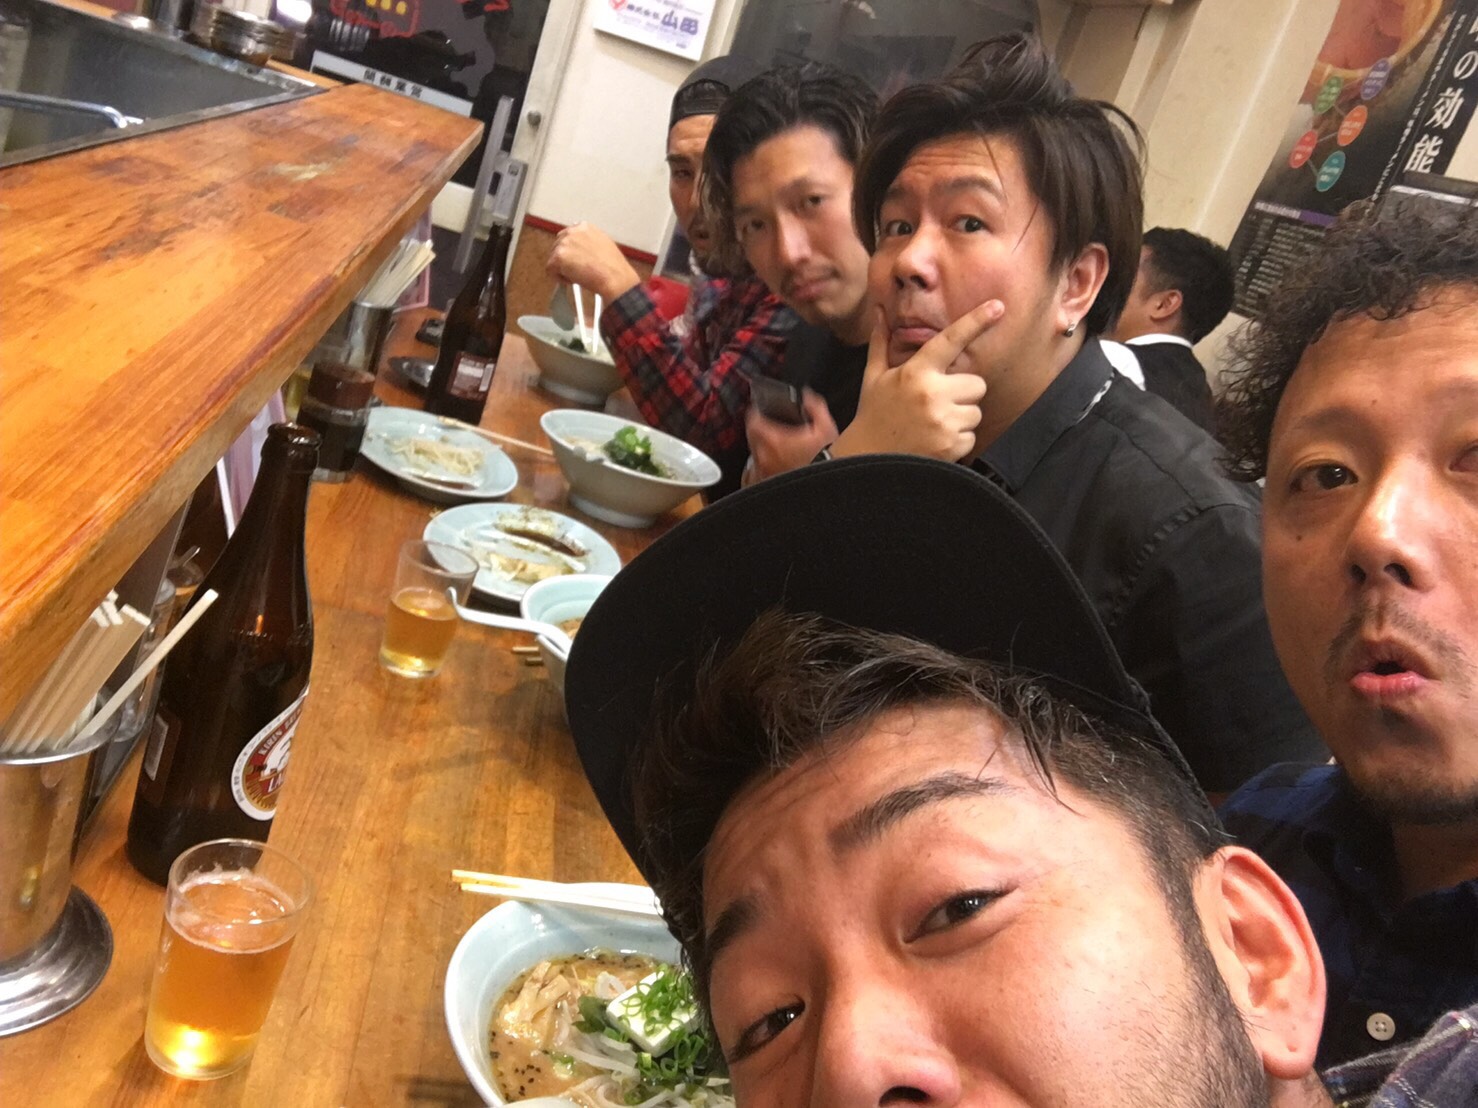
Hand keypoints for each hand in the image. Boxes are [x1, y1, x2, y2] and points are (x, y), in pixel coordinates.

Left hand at [546, 223, 640, 302]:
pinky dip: (560, 278)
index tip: (574, 260)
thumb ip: (588, 242)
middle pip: (557, 246)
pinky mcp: (558, 257)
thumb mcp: (603, 244)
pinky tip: (575, 279)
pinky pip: (550, 271)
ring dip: (563, 269)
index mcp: (584, 226)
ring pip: (553, 259)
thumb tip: (580, 249)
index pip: (567, 236)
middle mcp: (572, 231)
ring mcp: (564, 243)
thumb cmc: (614, 267)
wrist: (615, 278)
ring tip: (580, 275)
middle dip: (565, 260)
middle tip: (577, 270)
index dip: (570, 251)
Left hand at [745, 390, 838, 482]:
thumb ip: (816, 407)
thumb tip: (808, 396)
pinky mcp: (766, 481)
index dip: (755, 412)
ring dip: (760, 444)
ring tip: (773, 443)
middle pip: (750, 435)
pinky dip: (763, 461)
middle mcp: (764, 455)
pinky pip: (757, 467)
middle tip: (766, 425)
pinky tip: (775, 460)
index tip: (759, 410)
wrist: (821, 485)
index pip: (752, 419)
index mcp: (774, 439)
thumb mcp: (826, 429)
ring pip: (753, 451)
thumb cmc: (822, 460)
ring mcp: (763, 469)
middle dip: (757, 428)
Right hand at [831, 300, 1003, 461]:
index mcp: (915, 372)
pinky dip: (957, 440)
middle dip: (962, 393)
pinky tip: (935, 440)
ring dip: (960, 417)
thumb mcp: (874, 377)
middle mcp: (932, 394)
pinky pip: (972, 435)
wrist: (867, 460)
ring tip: (933, 423)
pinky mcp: (951, 446)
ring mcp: (943, 422)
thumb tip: (880, 312)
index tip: (998, 306)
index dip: (976, 321)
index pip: (951, 340)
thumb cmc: (873, 414)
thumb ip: (881, 343)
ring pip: (976, 411)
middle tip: (937, 402)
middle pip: (976, 383)